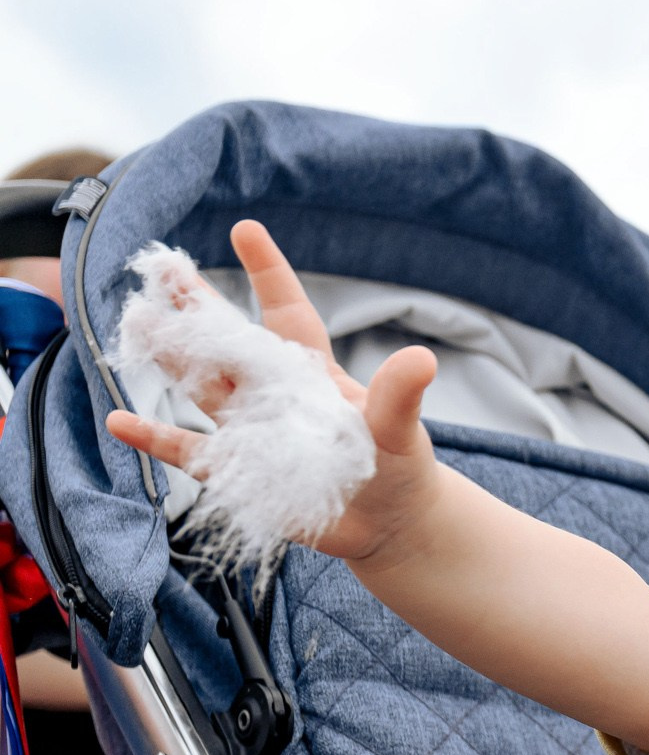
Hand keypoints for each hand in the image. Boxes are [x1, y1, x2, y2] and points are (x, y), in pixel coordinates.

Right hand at [102, 219, 443, 563]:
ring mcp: (251, 431)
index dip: (269, 273)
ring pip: (201, 387)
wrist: (389, 524)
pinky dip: (156, 440)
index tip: (246, 230)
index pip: (288, 313)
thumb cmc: (400, 468)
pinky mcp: (238, 472)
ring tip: (136, 322)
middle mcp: (274, 394)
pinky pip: (190, 453)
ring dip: (170, 359)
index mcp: (314, 372)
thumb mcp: (401, 430)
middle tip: (160, 267)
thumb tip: (423, 359)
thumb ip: (400, 396)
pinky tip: (119, 421)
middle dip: (197, 307)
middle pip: (228, 343)